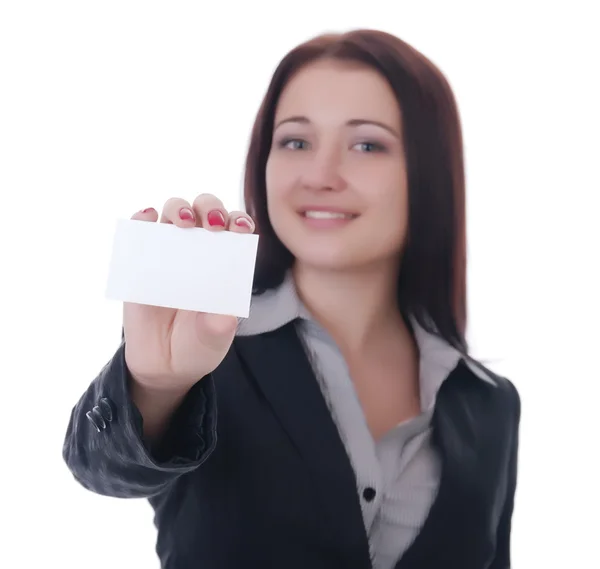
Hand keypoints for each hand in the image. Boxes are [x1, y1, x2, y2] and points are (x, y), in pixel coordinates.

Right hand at [123, 193, 254, 391]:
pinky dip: (142, 218)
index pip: (236, 231)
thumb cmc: (198, 345)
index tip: (240, 227)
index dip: (239, 222)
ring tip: (183, 222)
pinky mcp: (139, 260)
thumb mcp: (212, 341)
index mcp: (226, 263)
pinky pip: (139, 231)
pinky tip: (146, 217)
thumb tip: (223, 317)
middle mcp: (200, 250)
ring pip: (174, 212)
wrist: (163, 363)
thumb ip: (217, 329)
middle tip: (212, 224)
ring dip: (179, 208)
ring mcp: (169, 252)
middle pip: (206, 212)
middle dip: (211, 208)